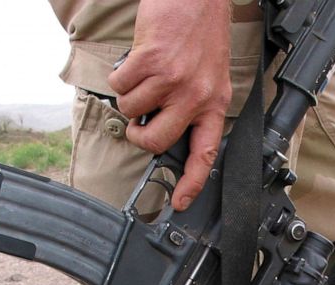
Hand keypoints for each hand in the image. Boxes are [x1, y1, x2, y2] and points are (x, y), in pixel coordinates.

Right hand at [108, 0, 231, 210]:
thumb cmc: (200, 33)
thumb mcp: (209, 76)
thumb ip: (194, 105)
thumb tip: (165, 130)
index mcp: (213, 104)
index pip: (205, 154)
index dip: (191, 183)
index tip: (179, 202)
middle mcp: (195, 96)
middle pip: (157, 140)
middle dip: (139, 136)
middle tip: (137, 124)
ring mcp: (173, 80)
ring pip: (132, 110)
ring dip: (129, 94)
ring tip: (143, 74)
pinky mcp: (151, 60)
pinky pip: (121, 84)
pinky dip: (120, 74)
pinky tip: (136, 60)